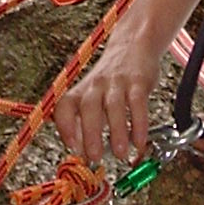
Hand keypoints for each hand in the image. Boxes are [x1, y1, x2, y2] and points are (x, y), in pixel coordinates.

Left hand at [54, 34, 162, 165]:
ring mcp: (117, 83)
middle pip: (88, 107)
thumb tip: (82, 153)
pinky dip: (139, 124)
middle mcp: (95, 86)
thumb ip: (85, 123)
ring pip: (114, 106)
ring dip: (116, 132)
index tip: (73, 148)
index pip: (64, 107)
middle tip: (95, 157)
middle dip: (90, 134)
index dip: (65, 127)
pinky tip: (139, 142)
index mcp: (80, 91)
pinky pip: (138, 103)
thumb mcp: (92, 97)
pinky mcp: (138, 81)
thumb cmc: (110, 82)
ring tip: (120, 154)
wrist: (133, 47)